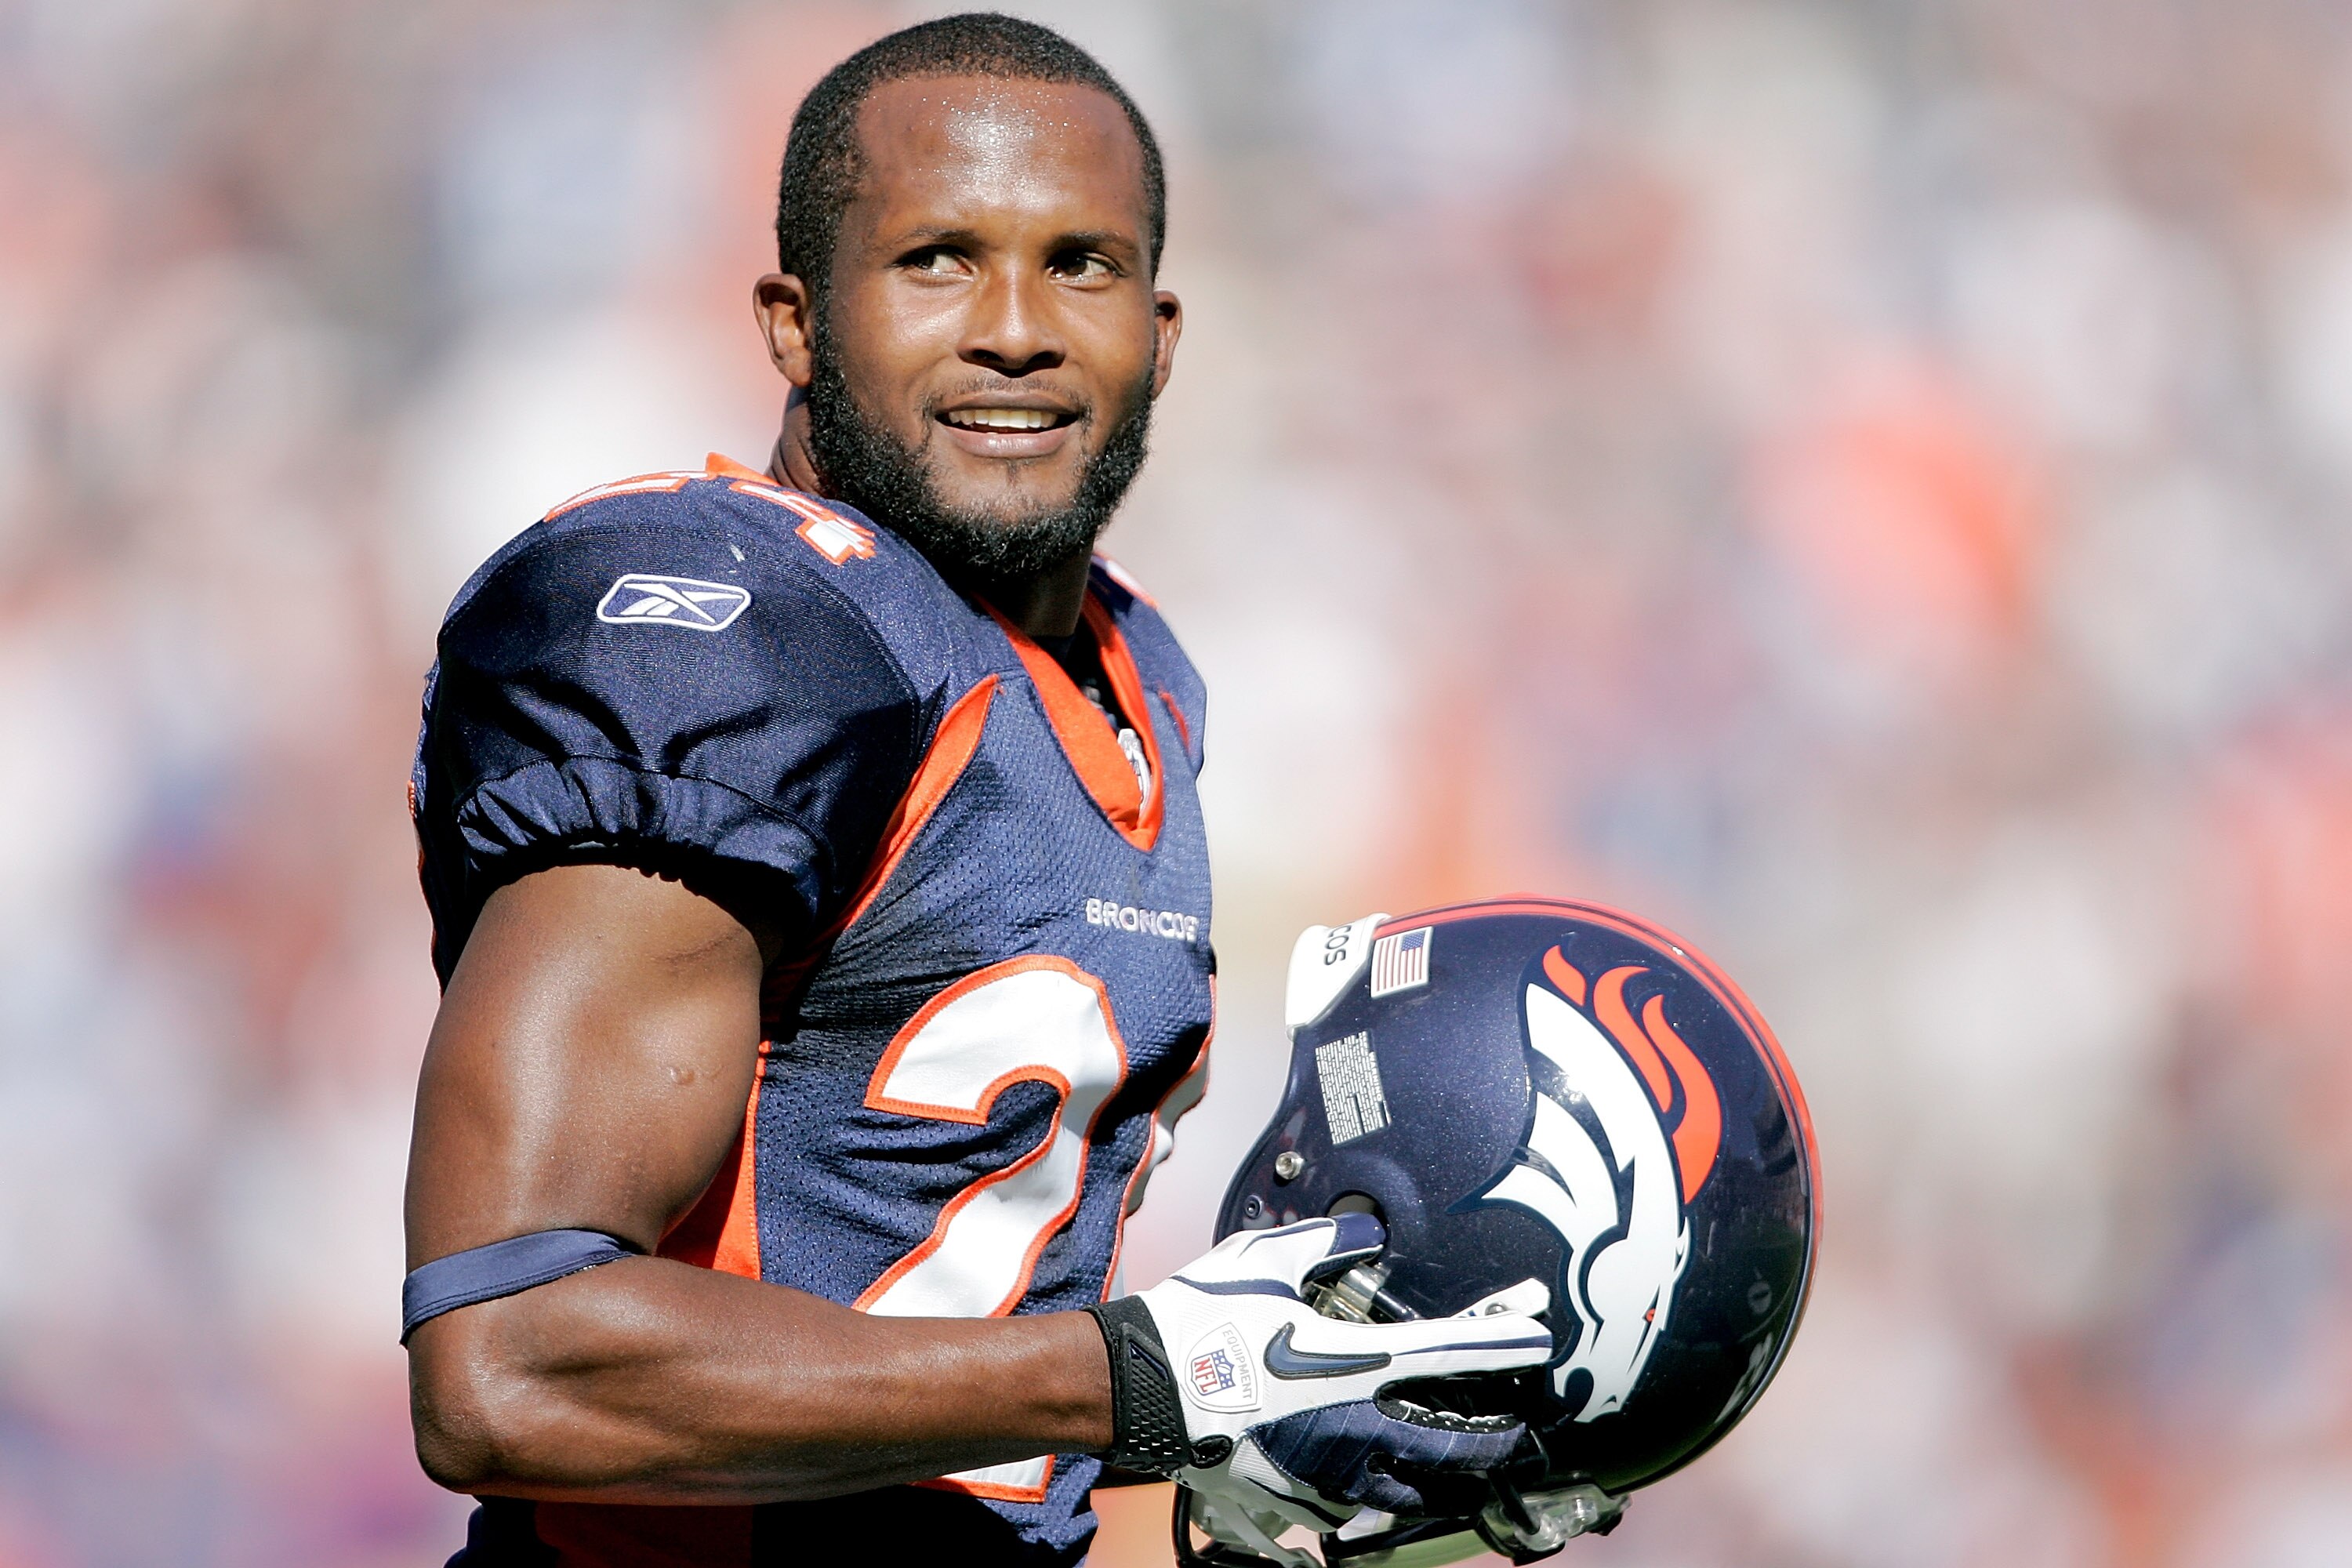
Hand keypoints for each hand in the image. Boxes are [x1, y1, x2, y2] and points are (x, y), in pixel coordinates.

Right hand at [1088, 1217, 1550, 1558]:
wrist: (1140, 1385)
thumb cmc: (1202, 1320)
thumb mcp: (1268, 1259)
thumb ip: (1328, 1245)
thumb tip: (1365, 1234)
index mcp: (1356, 1363)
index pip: (1452, 1355)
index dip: (1503, 1344)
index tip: (1538, 1338)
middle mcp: (1354, 1427)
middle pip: (1451, 1447)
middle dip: (1491, 1440)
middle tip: (1509, 1430)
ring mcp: (1325, 1473)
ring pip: (1406, 1492)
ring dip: (1436, 1478)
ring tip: (1451, 1467)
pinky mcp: (1290, 1499)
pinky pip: (1347, 1515)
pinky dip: (1369, 1505)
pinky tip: (1367, 1493)